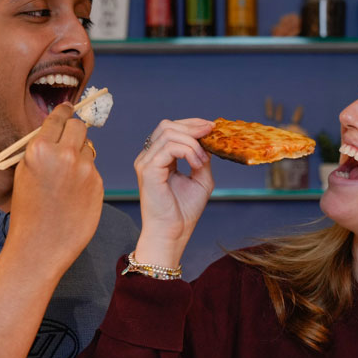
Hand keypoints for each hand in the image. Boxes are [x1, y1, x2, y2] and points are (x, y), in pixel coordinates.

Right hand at [6, 103, 103, 277]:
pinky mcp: (98, 184)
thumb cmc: (27, 210)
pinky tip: (75, 192)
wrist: (40, 246)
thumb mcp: (25, 171)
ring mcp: (84, 169)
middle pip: (80, 126)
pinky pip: (93, 170)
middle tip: (70, 140)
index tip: (68, 108)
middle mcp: (65, 154)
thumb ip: (41, 149)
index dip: (64, 111)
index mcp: (41, 148)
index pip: (59, 117)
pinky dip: (86, 175)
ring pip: (89, 148)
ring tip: (68, 176)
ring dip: (81, 154)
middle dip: (75, 130)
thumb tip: (56, 130)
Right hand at [133, 118, 214, 267]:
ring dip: (192, 143)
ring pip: (169, 133)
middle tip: (211, 134)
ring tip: (202, 161)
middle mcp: (148, 157)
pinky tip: (197, 164)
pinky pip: (169, 147)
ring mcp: (145, 162)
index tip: (212, 128)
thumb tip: (208, 140)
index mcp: (158, 158)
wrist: (173, 233)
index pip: (170, 129)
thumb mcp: (200, 179)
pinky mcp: (148, 170)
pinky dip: (188, 151)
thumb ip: (202, 158)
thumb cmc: (183, 211)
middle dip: (192, 127)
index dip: (192, 124)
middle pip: (167, 125)